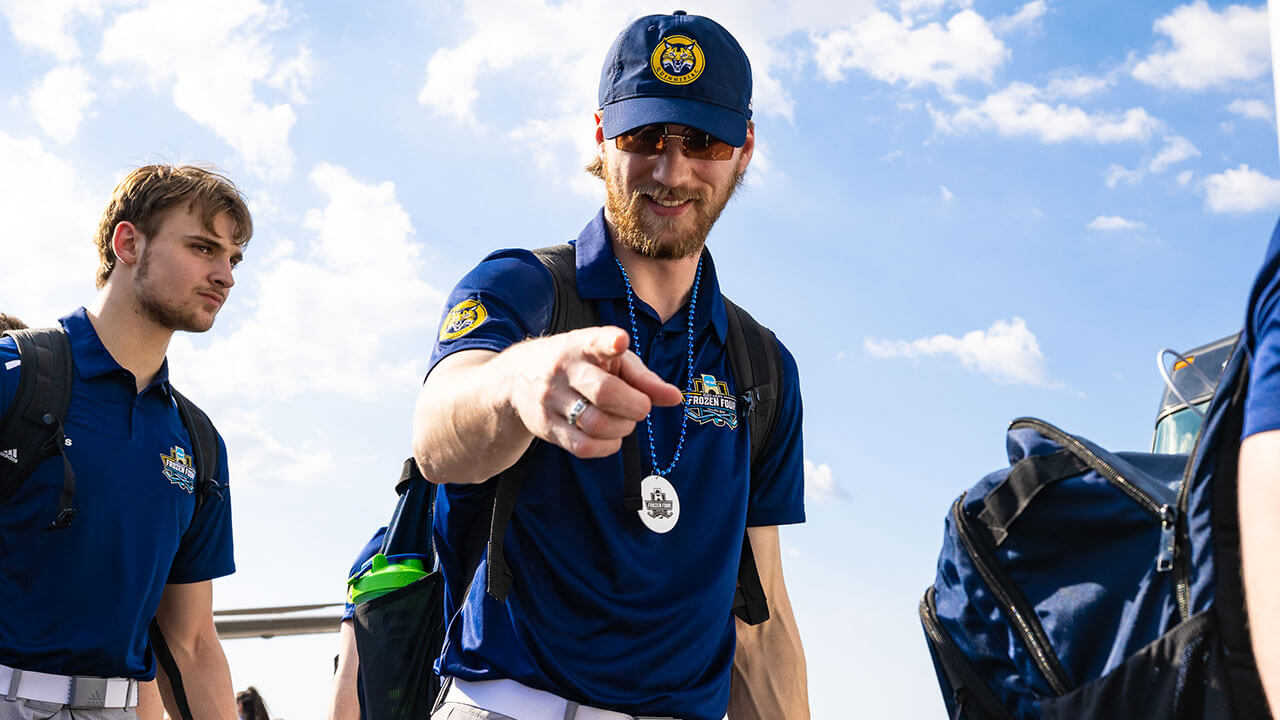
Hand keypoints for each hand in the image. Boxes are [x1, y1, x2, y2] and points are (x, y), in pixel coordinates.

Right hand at [507, 325, 682, 457]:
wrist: (518, 377)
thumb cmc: (580, 365)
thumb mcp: (610, 361)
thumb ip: (644, 378)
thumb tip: (676, 397)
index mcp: (582, 345)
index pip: (595, 341)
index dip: (609, 343)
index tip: (619, 342)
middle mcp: (563, 370)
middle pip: (605, 392)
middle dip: (635, 406)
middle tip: (640, 407)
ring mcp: (550, 399)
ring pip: (596, 424)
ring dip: (623, 428)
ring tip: (625, 422)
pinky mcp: (545, 426)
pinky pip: (583, 446)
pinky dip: (607, 447)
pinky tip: (611, 438)